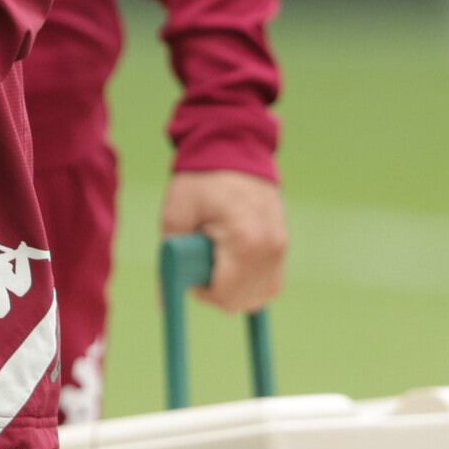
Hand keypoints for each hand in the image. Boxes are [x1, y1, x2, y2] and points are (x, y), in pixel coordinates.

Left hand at [164, 169, 288, 312]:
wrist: (233, 148)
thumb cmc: (200, 180)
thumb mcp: (175, 216)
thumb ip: (170, 260)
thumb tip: (163, 300)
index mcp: (243, 240)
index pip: (226, 295)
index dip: (203, 293)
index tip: (192, 273)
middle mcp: (269, 247)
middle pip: (244, 300)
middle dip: (219, 292)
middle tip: (203, 265)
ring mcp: (281, 246)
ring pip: (261, 295)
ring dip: (238, 289)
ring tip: (219, 260)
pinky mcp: (284, 243)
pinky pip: (273, 281)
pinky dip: (254, 283)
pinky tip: (236, 265)